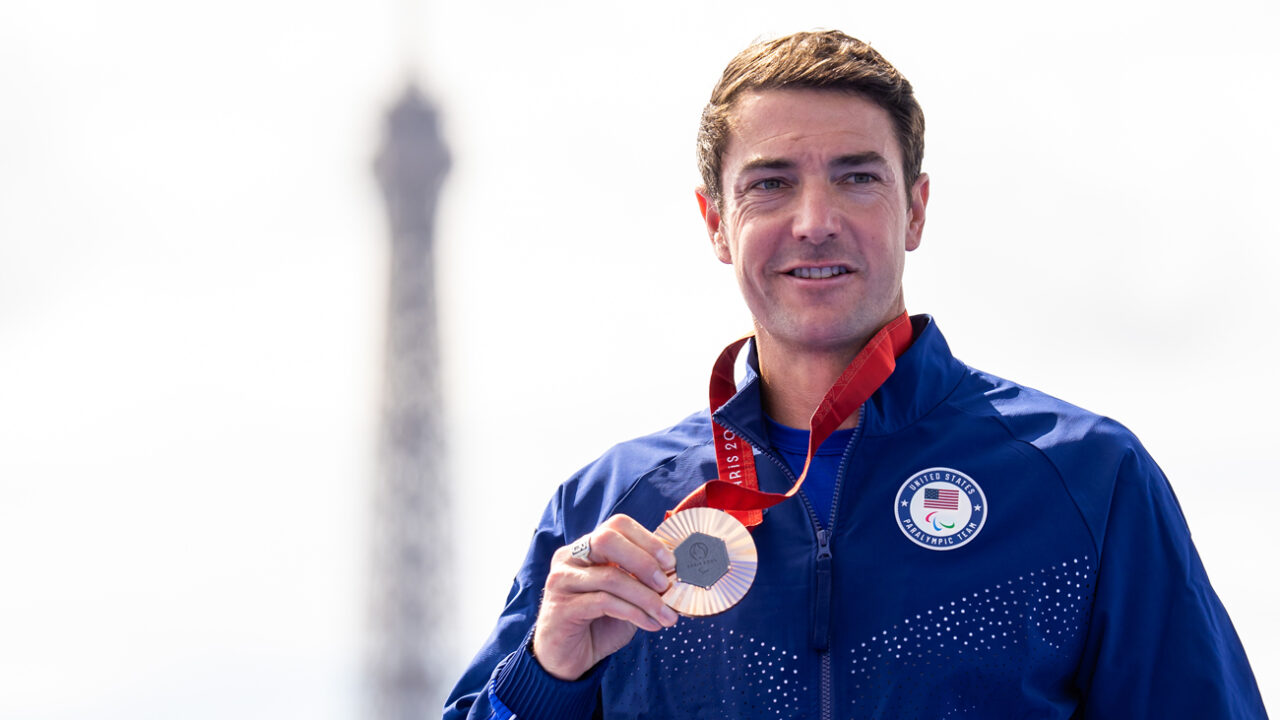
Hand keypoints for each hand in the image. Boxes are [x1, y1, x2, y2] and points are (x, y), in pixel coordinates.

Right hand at [532, 514, 678, 680]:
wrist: (567, 660)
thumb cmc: (598, 625)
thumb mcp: (625, 597)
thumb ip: (641, 579)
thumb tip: (675, 572)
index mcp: (585, 548)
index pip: (616, 525)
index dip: (648, 539)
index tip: (671, 562)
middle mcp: (569, 558)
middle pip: (607, 540)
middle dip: (644, 561)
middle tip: (666, 585)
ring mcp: (562, 581)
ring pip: (610, 577)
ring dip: (646, 597)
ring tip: (667, 615)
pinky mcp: (561, 607)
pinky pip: (604, 603)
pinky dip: (634, 613)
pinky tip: (650, 624)